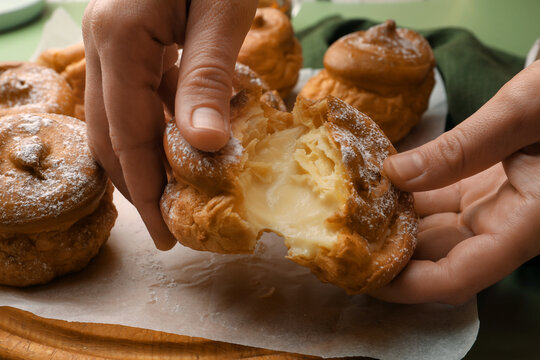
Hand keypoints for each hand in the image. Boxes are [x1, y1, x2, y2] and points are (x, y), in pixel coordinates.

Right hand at [83, 0, 256, 249]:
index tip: (165, 231)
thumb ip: (207, 77)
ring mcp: (113, 36)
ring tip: (172, 197)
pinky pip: (136, 93)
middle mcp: (103, 39)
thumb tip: (205, 146)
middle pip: (111, 132)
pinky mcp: (132, 35)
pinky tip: (181, 143)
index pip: (128, 133)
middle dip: (137, 184)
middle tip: (164, 229)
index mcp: (120, 35)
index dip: (146, 187)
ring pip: (119, 116)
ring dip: (145, 159)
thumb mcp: (221, 11)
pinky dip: (156, 125)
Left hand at [370, 60, 539, 303]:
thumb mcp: (520, 112)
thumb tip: (394, 174)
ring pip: (432, 232)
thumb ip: (460, 148)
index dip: (407, 286)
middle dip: (387, 257)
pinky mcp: (480, 188)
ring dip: (390, 228)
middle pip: (436, 259)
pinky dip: (404, 200)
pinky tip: (373, 188)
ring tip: (346, 216)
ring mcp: (491, 207)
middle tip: (339, 245)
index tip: (363, 276)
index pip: (458, 277)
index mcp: (525, 223)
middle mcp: (504, 225)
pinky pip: (436, 204)